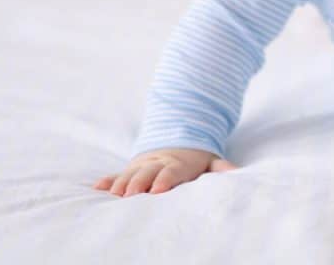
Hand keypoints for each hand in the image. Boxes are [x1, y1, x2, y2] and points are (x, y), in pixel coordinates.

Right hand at [93, 148, 237, 196]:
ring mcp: (143, 166)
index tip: (159, 189)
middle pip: (147, 173)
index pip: (171, 172)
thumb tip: (235, 171)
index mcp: (177, 164)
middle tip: (131, 195)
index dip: (166, 179)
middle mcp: (158, 163)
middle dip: (139, 183)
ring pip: (131, 173)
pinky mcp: (132, 169)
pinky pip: (119, 174)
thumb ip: (219, 167)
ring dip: (122, 183)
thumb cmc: (195, 160)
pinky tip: (98, 187)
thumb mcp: (209, 160)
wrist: (178, 139)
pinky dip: (109, 180)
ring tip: (114, 194)